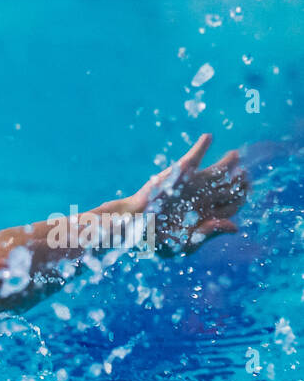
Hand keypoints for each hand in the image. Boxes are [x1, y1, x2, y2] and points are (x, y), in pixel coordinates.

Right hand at [125, 133, 250, 255]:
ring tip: (235, 155)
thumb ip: (209, 233)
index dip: (243, 197)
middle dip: (240, 180)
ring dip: (228, 162)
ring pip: (218, 171)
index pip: (234, 203)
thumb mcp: (186, 243)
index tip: (246, 191)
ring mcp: (193, 184)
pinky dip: (202, 146)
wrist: (134, 227)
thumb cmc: (158, 240)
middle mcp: (204, 198)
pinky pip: (194, 157)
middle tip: (244, 175)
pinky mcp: (179, 173)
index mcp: (209, 215)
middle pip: (230, 186)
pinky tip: (209, 137)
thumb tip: (235, 227)